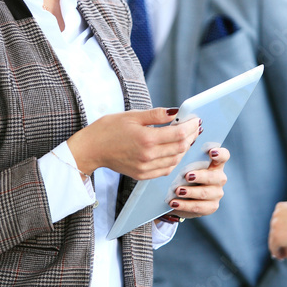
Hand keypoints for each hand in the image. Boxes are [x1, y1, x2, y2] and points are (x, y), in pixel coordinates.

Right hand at [67, 108, 199, 180]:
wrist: (91, 149)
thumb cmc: (109, 128)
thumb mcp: (132, 115)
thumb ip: (156, 115)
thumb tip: (176, 112)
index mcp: (146, 138)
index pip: (179, 134)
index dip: (191, 126)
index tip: (196, 119)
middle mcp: (148, 156)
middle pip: (180, 148)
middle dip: (191, 136)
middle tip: (194, 127)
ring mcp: (145, 168)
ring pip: (176, 160)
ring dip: (184, 149)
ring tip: (186, 137)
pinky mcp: (142, 175)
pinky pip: (166, 169)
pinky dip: (174, 160)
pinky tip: (174, 151)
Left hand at [165, 146, 229, 218]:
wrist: (182, 198)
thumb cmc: (184, 176)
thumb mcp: (185, 166)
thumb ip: (187, 159)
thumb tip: (179, 153)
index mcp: (215, 164)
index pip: (224, 156)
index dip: (220, 153)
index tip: (211, 152)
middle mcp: (219, 178)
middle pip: (213, 177)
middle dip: (200, 176)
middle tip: (187, 176)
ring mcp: (217, 193)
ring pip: (204, 193)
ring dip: (190, 192)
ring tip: (177, 191)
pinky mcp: (211, 207)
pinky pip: (198, 206)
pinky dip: (185, 205)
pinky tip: (174, 203)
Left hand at [268, 201, 286, 263]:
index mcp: (282, 207)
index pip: (277, 219)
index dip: (281, 229)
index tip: (285, 237)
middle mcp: (277, 214)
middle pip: (274, 229)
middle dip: (279, 238)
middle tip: (283, 246)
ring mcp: (275, 225)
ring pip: (273, 238)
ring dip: (279, 246)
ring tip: (283, 252)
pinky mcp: (276, 237)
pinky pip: (273, 247)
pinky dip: (277, 252)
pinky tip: (281, 257)